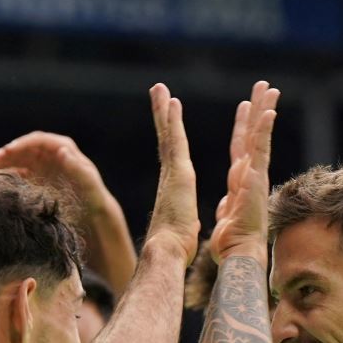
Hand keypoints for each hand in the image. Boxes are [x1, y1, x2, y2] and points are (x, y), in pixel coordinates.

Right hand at [0, 132, 112, 211]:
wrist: (92, 214)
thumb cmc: (93, 199)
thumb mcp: (89, 185)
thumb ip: (77, 168)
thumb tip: (62, 151)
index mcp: (64, 148)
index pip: (39, 140)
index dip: (22, 144)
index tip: (8, 150)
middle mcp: (50, 153)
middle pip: (25, 148)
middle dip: (6, 152)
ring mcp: (42, 165)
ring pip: (18, 159)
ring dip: (1, 162)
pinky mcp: (36, 177)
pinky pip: (17, 171)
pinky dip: (5, 174)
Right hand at [145, 84, 199, 262]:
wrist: (166, 253)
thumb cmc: (174, 249)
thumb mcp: (182, 230)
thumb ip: (183, 222)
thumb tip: (185, 225)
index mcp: (173, 189)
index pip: (171, 156)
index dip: (169, 137)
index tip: (167, 120)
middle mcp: (168, 177)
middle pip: (165, 140)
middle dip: (162, 116)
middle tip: (158, 93)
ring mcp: (171, 174)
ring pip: (167, 135)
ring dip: (163, 111)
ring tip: (159, 89)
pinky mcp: (177, 173)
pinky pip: (174, 140)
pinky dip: (172, 120)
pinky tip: (171, 102)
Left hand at [208, 80, 280, 262]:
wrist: (238, 254)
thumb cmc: (232, 242)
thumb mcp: (228, 217)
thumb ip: (230, 205)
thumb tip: (230, 202)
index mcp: (241, 181)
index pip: (242, 147)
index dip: (245, 126)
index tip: (247, 105)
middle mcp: (251, 175)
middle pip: (256, 136)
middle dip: (261, 110)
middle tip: (265, 86)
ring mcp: (255, 177)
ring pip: (261, 139)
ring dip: (265, 114)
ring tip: (270, 91)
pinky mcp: (255, 181)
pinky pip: (260, 153)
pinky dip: (264, 133)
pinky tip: (269, 115)